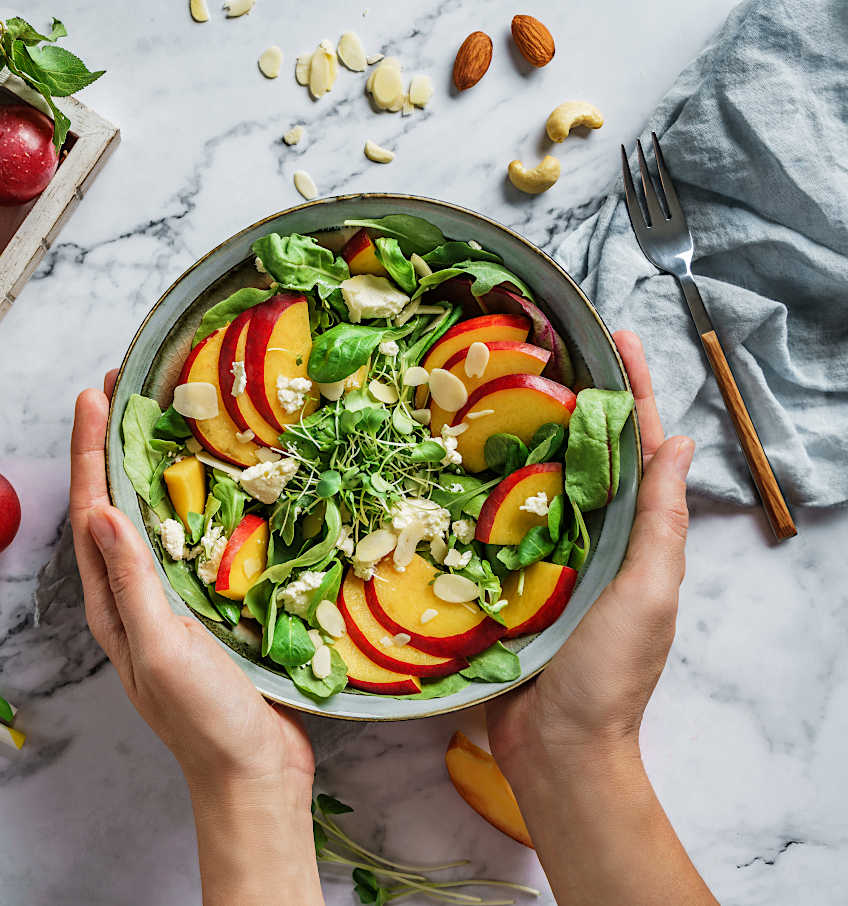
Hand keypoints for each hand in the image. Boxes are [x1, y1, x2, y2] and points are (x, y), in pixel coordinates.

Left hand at [70, 371, 321, 904]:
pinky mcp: (208, 608)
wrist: (254, 775)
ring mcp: (170, 602)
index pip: (91, 510)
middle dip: (115, 445)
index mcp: (111, 603)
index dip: (89, 450)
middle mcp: (134, 595)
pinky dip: (197, 504)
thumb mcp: (160, 648)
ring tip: (166, 417)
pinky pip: (193, 543)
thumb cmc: (204, 719)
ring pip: (155, 519)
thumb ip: (131, 582)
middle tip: (127, 387)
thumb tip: (98, 510)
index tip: (94, 394)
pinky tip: (217, 483)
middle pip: (116, 504)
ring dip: (154, 467)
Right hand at [485, 332, 714, 904]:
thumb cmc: (610, 675)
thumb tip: (681, 440)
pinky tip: (435, 459)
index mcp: (629, 534)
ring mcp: (533, 556)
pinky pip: (478, 525)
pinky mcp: (490, 579)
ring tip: (476, 383)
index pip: (635, 447)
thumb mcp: (650, 594)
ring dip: (505, 435)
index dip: (630, 390)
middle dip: (560, 396)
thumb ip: (663, 523)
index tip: (613, 336)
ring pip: (521, 481)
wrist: (552, 749)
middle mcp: (583, 534)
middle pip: (576, 453)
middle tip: (527, 344)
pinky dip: (463, 490)